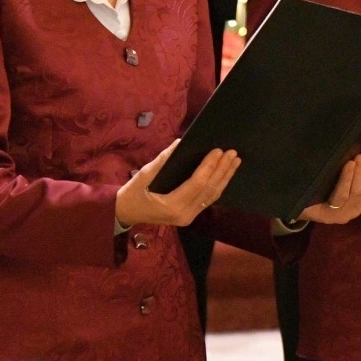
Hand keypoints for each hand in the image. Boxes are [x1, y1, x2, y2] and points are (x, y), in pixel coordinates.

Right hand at [115, 142, 239, 228]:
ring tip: (235, 161)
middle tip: (233, 152)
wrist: (125, 214)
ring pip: (212, 196)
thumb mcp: (143, 176)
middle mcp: (184, 215)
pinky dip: (218, 185)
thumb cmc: (132, 194)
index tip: (218, 150)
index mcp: (172, 206)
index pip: (197, 183)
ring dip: (224, 177)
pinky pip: (207, 200)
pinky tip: (225, 174)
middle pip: (209, 189)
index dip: (209, 166)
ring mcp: (188, 217)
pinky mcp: (189, 215)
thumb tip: (180, 143)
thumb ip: (162, 161)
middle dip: (222, 170)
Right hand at [299, 155, 360, 223]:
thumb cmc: (303, 203)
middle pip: (356, 193)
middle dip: (359, 173)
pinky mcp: (359, 206)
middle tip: (358, 156)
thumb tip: (310, 170)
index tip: (350, 163)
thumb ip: (307, 190)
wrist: (309, 213)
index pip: (340, 196)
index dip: (346, 179)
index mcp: (327, 214)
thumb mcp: (302, 199)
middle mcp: (343, 215)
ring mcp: (353, 211)